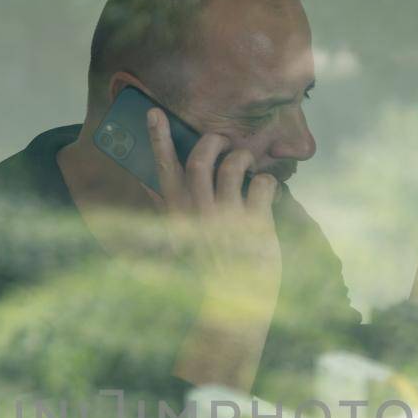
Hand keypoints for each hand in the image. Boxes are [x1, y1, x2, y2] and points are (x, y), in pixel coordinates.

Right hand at [147, 108, 281, 297]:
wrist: (236, 305)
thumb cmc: (211, 266)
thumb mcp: (182, 239)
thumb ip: (168, 211)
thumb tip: (149, 184)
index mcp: (178, 215)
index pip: (164, 170)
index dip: (158, 140)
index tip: (154, 112)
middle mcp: (199, 214)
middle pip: (201, 160)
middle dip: (214, 141)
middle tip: (223, 141)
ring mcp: (227, 219)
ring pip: (233, 166)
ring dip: (243, 157)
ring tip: (247, 165)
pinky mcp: (255, 225)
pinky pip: (263, 184)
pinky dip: (268, 182)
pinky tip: (267, 192)